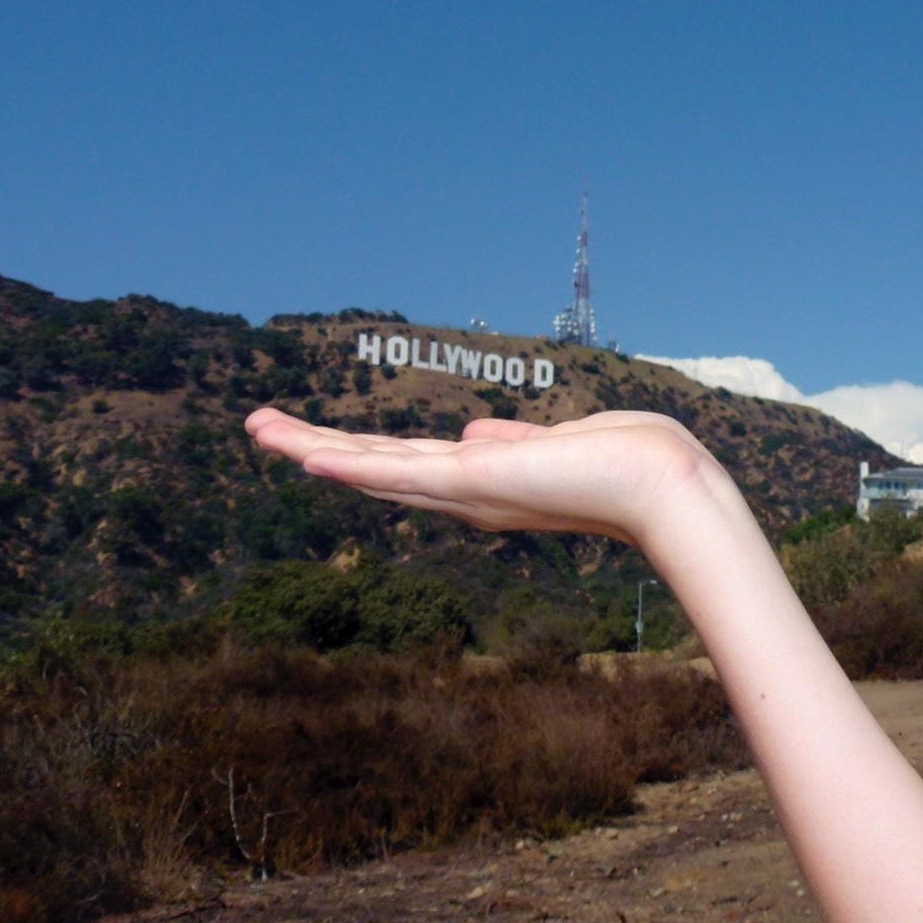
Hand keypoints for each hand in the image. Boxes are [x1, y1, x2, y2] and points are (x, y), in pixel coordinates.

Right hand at [244, 407, 722, 545]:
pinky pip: (402, 474)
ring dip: (312, 449)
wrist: (665, 486)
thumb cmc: (630, 463)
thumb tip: (475, 434)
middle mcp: (468, 496)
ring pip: (373, 471)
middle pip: (375, 471)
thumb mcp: (557, 445)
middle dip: (316, 449)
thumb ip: (513, 443)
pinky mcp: (476, 482)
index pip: (409, 467)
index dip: (358, 454)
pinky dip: (352, 466)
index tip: (315, 442)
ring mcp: (468, 492)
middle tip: (259, 427)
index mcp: (487, 484)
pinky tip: (307, 455)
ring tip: (257, 426)